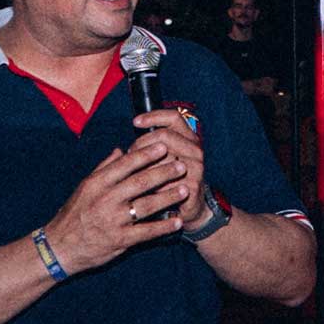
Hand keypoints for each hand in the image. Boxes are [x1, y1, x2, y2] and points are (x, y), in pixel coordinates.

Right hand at [41, 132, 191, 274]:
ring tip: (185, 190)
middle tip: (181, 165)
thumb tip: (120, 150)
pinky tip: (177, 221)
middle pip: (140, 182)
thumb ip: (103, 168)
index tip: (163, 146)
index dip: (146, 154)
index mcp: (97, 184)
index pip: (125, 164)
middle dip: (163, 172)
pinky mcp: (120, 240)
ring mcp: (114, 220)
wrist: (60, 247)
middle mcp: (106, 199)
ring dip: (168, 197)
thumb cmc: (73, 215)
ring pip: (146, 205)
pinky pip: (146, 232)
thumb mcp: (84, 188)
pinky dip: (163, 227)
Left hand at [129, 108, 211, 234]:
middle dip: (142, 143)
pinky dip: (151, 186)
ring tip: (134, 172)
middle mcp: (195, 150)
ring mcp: (196, 168)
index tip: (136, 122)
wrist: (190, 206)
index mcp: (189, 138)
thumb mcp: (162, 158)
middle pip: (164, 136)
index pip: (173, 117)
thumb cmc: (170, 179)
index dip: (154, 116)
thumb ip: (151, 145)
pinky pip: (165, 181)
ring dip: (144, 165)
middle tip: (130, 154)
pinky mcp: (192, 186)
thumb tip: (127, 139)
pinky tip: (144, 190)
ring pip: (162, 158)